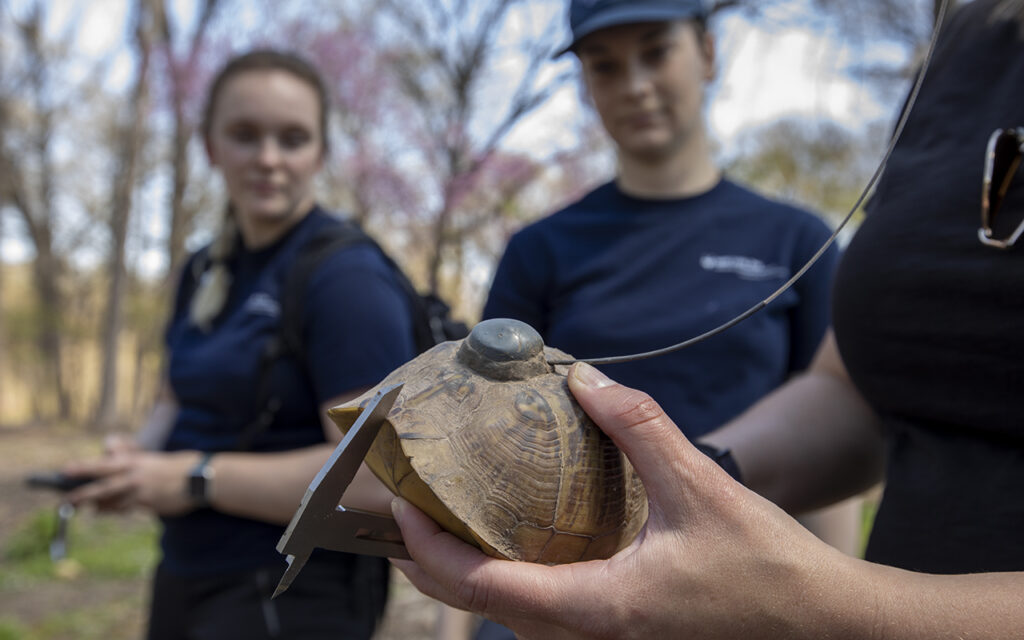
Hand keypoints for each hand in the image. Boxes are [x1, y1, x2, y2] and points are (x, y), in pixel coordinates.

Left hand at [64, 449, 200, 515]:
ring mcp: (141, 491)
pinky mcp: (149, 504)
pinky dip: (116, 510)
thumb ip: (128, 455)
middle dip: (82, 495)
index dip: (83, 467)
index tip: (65, 470)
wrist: (199, 478)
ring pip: (113, 502)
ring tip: (91, 509)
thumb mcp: (149, 457)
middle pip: (102, 488)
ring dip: (99, 507)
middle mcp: (135, 476)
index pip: (103, 464)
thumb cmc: (173, 467)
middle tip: (65, 501)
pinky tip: (110, 511)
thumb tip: (109, 446)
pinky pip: (126, 509)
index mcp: (134, 462)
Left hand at [391, 363, 853, 639]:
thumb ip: (639, 426)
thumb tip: (584, 378)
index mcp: (598, 608)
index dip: (431, 549)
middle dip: (432, 562)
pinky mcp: (618, 633)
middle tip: (405, 510)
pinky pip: (541, 613)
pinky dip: (508, 579)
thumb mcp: (699, 485)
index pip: (484, 586)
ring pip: (509, 616)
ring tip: (444, 522)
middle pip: (481, 607)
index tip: (402, 506)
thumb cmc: (767, 569)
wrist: (820, 623)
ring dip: (466, 573)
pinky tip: (513, 541)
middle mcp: (589, 637)